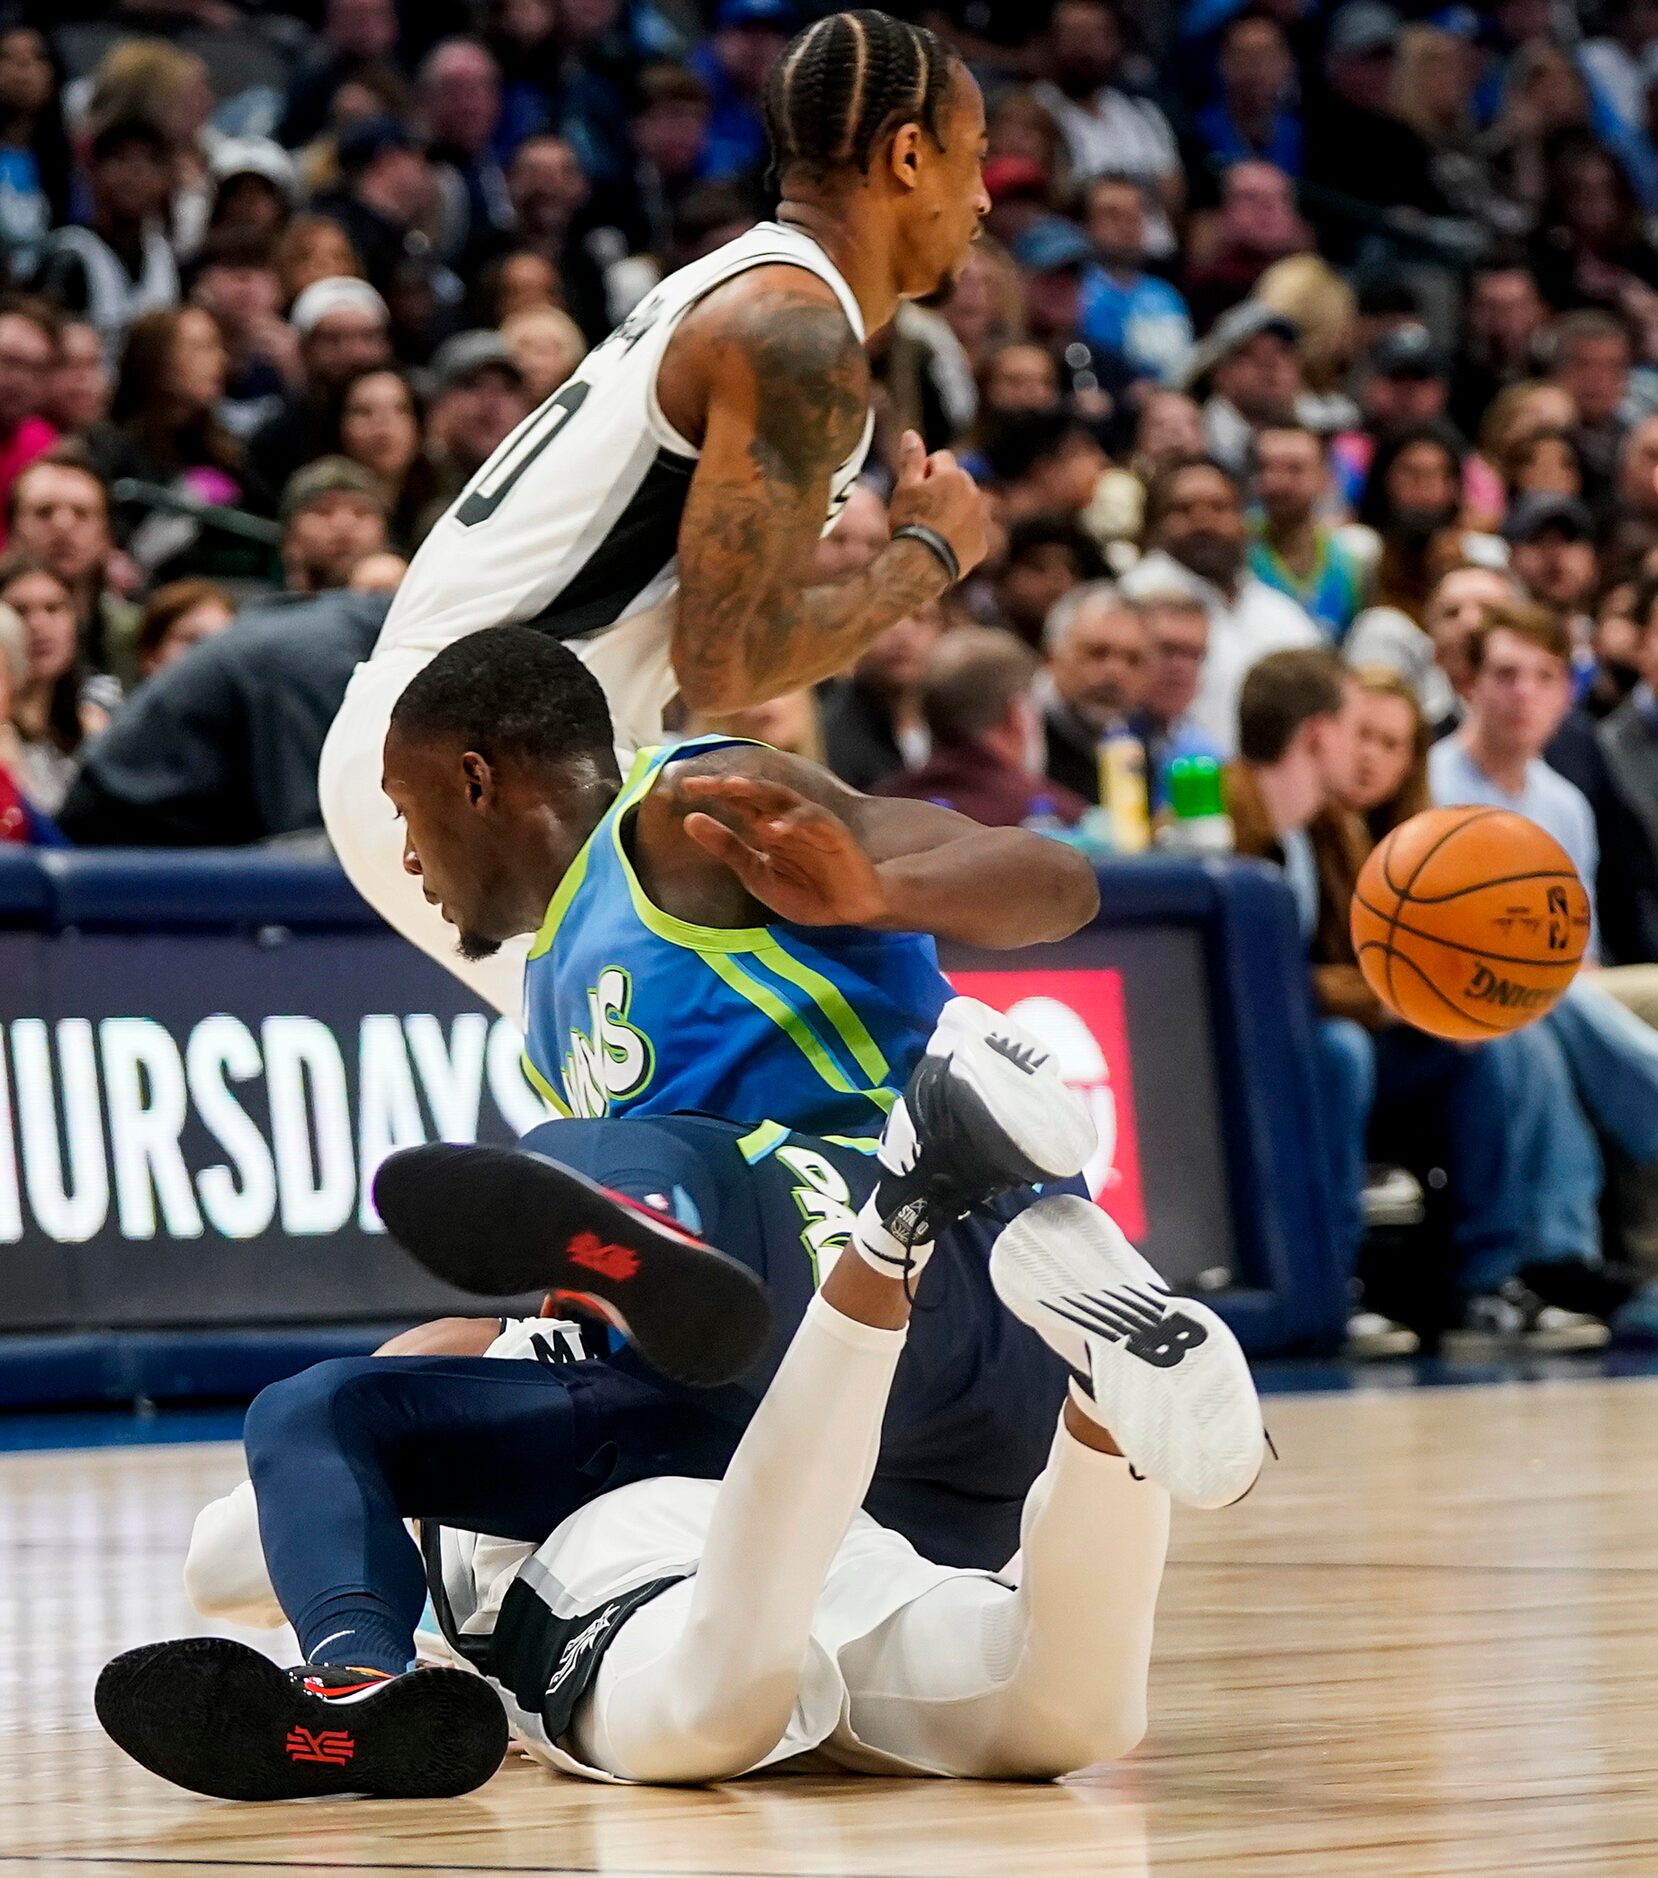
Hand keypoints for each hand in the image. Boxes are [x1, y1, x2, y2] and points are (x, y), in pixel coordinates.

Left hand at [678, 774, 887, 926]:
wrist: (851, 909)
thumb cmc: (807, 891)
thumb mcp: (757, 874)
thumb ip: (727, 848)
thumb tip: (688, 820)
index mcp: (767, 825)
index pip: (737, 801)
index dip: (713, 791)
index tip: (685, 786)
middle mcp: (787, 818)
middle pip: (756, 793)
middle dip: (729, 786)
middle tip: (701, 783)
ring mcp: (811, 823)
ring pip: (783, 799)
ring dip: (758, 792)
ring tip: (732, 787)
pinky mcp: (835, 834)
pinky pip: (814, 822)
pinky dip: (794, 823)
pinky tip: (774, 829)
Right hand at [887, 429, 989, 579]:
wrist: (922, 564)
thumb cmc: (910, 522)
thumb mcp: (905, 487)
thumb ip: (911, 459)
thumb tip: (911, 433)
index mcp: (954, 475)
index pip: (940, 458)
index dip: (924, 472)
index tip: (914, 491)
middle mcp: (973, 492)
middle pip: (956, 481)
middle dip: (942, 490)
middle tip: (921, 512)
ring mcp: (980, 519)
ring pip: (965, 506)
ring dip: (952, 511)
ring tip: (932, 531)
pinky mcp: (982, 544)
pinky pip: (971, 532)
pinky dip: (960, 536)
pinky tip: (943, 547)